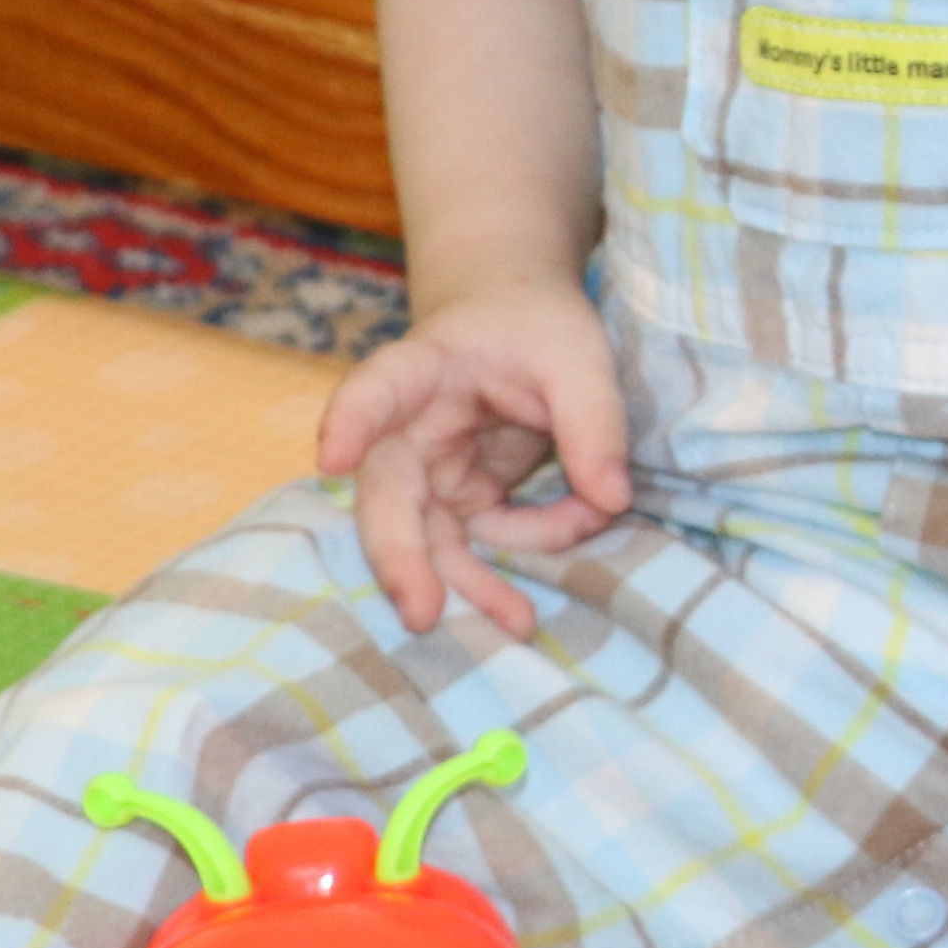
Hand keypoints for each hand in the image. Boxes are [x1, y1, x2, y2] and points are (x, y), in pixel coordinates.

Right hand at [316, 281, 632, 639]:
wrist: (522, 324)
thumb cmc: (536, 329)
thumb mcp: (578, 357)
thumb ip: (594, 420)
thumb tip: (613, 501)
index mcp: (421, 370)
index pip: (376, 390)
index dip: (350, 422)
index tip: (334, 461)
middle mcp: (408, 430)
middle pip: (386, 496)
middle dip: (400, 557)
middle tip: (421, 613)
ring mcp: (431, 472)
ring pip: (430, 539)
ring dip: (471, 583)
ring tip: (520, 624)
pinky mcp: (461, 499)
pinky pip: (484, 540)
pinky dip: (530, 544)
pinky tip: (579, 526)